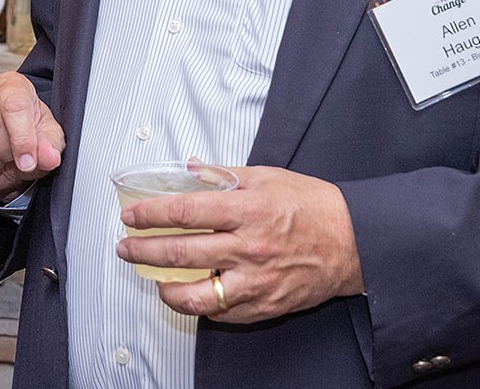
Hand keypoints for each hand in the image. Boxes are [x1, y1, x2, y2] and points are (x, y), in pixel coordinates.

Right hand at [0, 72, 63, 200]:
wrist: (4, 141)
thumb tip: (48, 157)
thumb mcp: (47, 138)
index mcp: (10, 83)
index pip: (14, 106)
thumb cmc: (26, 133)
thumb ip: (50, 147)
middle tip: (10, 154)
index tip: (29, 162)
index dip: (23, 140)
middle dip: (3, 153)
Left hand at [115, 165, 364, 322]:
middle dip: (144, 251)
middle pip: (182, 252)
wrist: (353, 242)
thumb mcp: (266, 177)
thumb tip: (188, 168)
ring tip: (153, 279)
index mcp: (248, 210)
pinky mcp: (265, 305)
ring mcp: (257, 281)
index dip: (151, 214)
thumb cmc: (312, 206)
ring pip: (197, 295)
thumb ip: (222, 175)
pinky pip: (223, 312)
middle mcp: (249, 247)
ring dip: (166, 288)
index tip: (131, 216)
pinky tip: (190, 294)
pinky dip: (201, 306)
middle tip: (126, 248)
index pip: (185, 212)